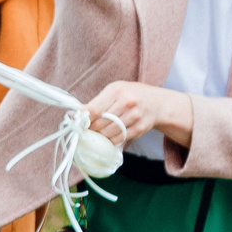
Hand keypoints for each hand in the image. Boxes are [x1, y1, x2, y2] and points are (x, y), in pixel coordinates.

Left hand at [79, 80, 195, 150]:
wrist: (156, 102)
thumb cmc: (129, 95)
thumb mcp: (113, 91)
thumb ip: (96, 102)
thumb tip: (75, 115)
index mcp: (116, 91)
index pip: (93, 109)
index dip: (83, 119)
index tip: (78, 122)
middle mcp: (127, 103)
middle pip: (100, 123)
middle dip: (90, 129)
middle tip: (87, 130)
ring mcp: (135, 116)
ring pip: (108, 133)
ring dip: (100, 136)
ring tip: (98, 132)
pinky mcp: (139, 129)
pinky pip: (119, 139)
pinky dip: (111, 140)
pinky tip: (109, 136)